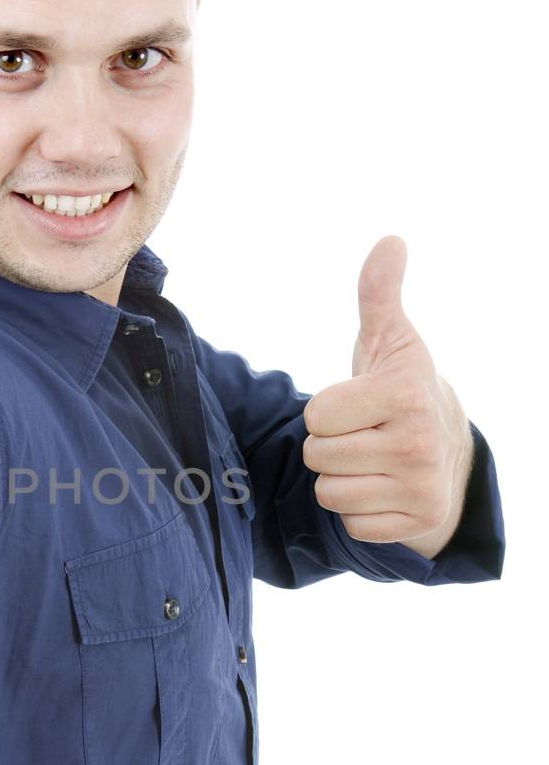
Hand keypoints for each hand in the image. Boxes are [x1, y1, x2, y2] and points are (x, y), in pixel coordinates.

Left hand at [301, 235, 472, 549]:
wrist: (448, 453)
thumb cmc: (401, 390)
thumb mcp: (390, 341)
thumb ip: (379, 293)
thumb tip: (390, 241)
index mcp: (405, 394)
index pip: (316, 415)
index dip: (327, 410)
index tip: (359, 405)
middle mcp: (418, 442)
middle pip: (317, 456)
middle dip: (331, 445)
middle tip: (365, 435)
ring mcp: (421, 488)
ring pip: (327, 493)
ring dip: (341, 479)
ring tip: (372, 461)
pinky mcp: (416, 524)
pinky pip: (348, 524)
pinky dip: (359, 510)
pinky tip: (384, 490)